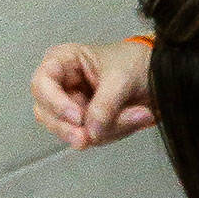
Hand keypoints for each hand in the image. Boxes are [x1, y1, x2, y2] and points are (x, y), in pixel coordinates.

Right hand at [32, 39, 154, 148]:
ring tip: (138, 114)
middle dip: (79, 127)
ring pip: (71, 131)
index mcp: (61, 61)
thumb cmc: (134, 61)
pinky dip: (114, 132)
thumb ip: (105, 104)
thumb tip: (91, 132)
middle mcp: (60, 85)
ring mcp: (71, 106)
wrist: (157, 72)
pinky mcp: (85, 123)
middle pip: (49, 115)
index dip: (55, 103)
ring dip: (106, 129)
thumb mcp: (121, 77)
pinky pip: (91, 136)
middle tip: (97, 135)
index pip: (41, 84)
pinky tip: (135, 116)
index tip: (77, 117)